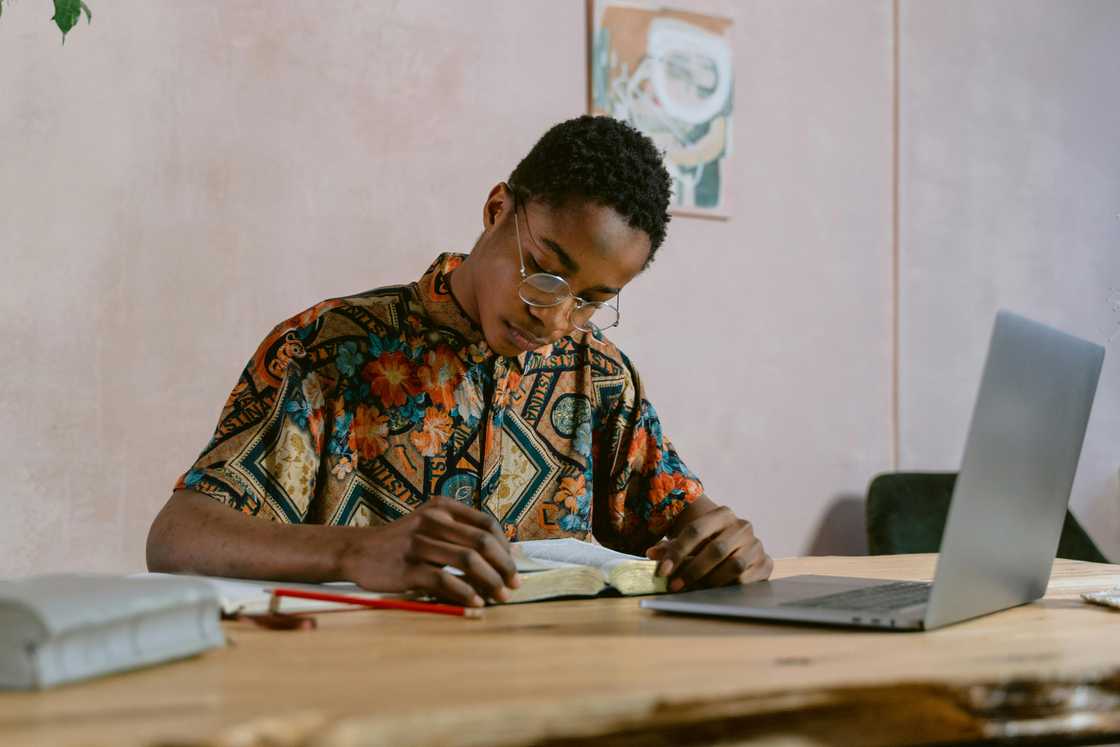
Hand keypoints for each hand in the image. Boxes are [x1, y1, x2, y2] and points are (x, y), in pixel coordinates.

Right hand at [339, 496, 519, 606]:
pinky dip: (465, 593)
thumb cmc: (402, 543)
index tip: (513, 566)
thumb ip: (461, 535)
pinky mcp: (407, 567)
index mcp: (442, 507)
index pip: (486, 523)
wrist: (357, 551)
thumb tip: (504, 558)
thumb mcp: (430, 527)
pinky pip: (445, 580)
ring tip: (500, 597)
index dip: (505, 546)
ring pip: (467, 560)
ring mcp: (419, 543)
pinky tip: (476, 603)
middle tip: (514, 585)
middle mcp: (432, 520)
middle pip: (481, 541)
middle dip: (503, 565)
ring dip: (490, 581)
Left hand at [646, 498, 771, 591]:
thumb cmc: (707, 543)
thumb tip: (651, 554)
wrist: (738, 545)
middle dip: (692, 570)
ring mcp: (756, 544)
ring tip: (693, 589)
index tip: (663, 571)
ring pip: (733, 565)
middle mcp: (742, 526)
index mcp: (722, 514)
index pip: (696, 530)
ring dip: (710, 581)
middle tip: (675, 585)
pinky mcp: (765, 563)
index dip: (677, 552)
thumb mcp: (690, 542)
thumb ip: (671, 548)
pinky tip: (713, 592)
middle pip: (716, 549)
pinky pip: (746, 579)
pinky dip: (727, 587)